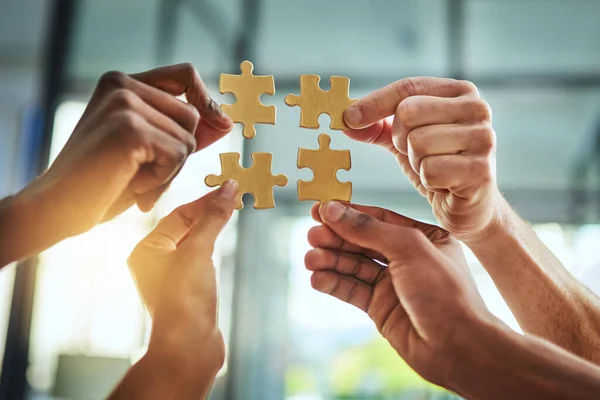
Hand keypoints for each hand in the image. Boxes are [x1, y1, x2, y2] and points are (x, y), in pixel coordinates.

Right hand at [24, 63, 232, 241]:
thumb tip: (225, 121)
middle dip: (179, 152)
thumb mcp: (149, 150)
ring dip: (169, 169)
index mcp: (122, 83)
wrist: (59, 208)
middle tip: (145, 173)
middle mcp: (122, 85)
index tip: (222, 125)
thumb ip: (181, 130)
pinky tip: (132, 185)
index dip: (207, 99)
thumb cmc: (103, 181)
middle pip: (192, 116)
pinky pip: (177, 154)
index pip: (185, 74)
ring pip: (188, 138)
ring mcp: (124, 104)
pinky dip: (162, 178)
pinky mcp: (130, 129)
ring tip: (134, 179)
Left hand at [127, 180, 237, 380]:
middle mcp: (154, 263)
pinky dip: (213, 248)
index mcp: (146, 250)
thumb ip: (213, 218)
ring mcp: (171, 279)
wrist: (189, 347)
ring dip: (212, 229)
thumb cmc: (185, 299)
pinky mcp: (188, 292)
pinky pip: (201, 261)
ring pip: (194, 244)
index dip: (205, 201)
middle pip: (185, 228)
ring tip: (233, 211)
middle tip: (234, 196)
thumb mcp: (199, 251)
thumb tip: (228, 189)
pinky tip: (224, 243)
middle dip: (209, 213)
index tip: (228, 187)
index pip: (178, 215)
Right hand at [305, 201, 498, 385]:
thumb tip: (333, 210)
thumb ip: (369, 229)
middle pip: (362, 242)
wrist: (457, 348)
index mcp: (423, 238)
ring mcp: (393, 284)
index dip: (348, 214)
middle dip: (335, 238)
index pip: (378, 219)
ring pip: (353, 267)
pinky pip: (352, 290)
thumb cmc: (445, 293)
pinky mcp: (380, 308)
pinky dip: (334, 284)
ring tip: (309, 259)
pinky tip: (317, 279)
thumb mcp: (409, 249)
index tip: (320, 209)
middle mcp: (407, 259)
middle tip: (312, 235)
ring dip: (330, 261)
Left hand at [342, 78, 502, 242]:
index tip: (347, 118)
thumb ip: (376, 125)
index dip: (373, 103)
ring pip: (418, 142)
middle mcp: (477, 108)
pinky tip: (443, 183)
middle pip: (408, 112)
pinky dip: (428, 180)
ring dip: (416, 162)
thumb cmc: (438, 165)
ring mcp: (483, 138)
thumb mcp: (405, 139)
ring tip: (432, 168)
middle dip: (401, 139)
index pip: (407, 88)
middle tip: (416, 154)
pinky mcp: (481, 169)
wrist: (471, 205)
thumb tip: (344, 119)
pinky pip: (430, 170)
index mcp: (460, 92)